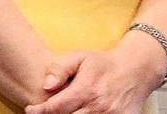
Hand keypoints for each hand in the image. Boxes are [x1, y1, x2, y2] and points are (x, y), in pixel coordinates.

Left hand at [24, 45, 160, 113]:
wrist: (135, 70)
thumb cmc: (103, 63)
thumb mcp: (79, 57)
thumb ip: (60, 68)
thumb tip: (46, 85)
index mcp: (86, 89)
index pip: (57, 107)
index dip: (41, 111)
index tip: (31, 110)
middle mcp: (98, 107)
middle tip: (44, 111)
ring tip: (60, 111)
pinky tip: (79, 113)